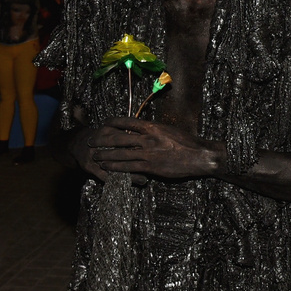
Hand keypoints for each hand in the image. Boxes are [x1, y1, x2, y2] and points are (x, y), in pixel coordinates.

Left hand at [76, 118, 217, 182]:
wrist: (199, 156)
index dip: (112, 122)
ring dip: (105, 155)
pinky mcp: (150, 167)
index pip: (126, 121)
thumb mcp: (169, 130)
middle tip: (91, 141)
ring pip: (120, 153)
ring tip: (95, 156)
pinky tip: (108, 168)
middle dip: (102, 139)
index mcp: (152, 126)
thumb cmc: (187, 142)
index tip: (104, 123)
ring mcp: (148, 153)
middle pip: (118, 137)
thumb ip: (154, 130)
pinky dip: (116, 167)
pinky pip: (128, 167)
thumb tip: (143, 129)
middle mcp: (147, 138)